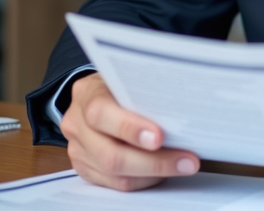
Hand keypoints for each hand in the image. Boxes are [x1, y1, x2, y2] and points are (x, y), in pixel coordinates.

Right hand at [60, 73, 199, 190]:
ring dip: (153, 174)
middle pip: (110, 154)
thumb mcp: (128, 78)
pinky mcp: (85, 169)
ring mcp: (78, 149)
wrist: (97, 97)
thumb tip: (180, 111)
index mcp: (86, 94)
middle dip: (153, 161)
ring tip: (182, 165)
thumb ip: (142, 93)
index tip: (159, 137)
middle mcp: (76, 123)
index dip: (130, 128)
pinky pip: (116, 184)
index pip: (101, 113)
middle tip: (186, 161)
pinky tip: (163, 172)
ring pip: (116, 175)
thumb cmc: (120, 86)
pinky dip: (143, 180)